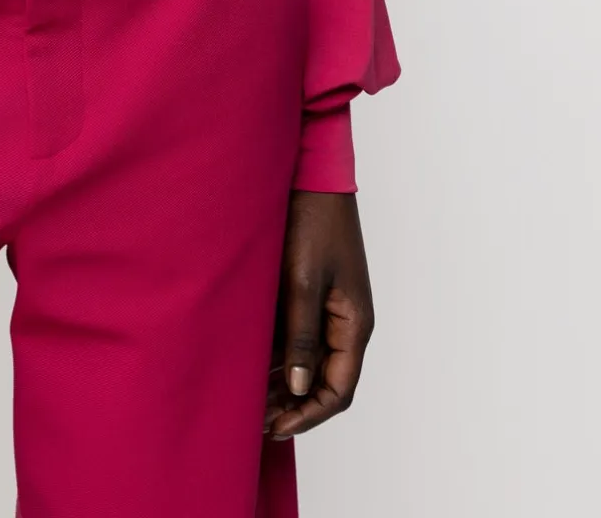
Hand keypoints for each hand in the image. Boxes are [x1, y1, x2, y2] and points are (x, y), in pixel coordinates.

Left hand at [264, 189, 373, 439]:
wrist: (310, 171)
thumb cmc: (313, 220)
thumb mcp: (304, 280)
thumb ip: (301, 334)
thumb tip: (296, 386)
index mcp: (354, 323)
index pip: (339, 389)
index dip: (309, 414)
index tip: (276, 428)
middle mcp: (344, 322)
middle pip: (322, 380)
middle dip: (291, 405)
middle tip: (254, 422)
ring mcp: (326, 307)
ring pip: (306, 360)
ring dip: (280, 382)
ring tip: (246, 399)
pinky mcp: (307, 291)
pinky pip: (294, 335)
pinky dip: (274, 354)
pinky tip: (246, 363)